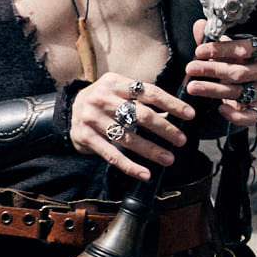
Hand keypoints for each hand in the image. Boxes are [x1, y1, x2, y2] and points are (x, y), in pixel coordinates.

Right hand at [72, 73, 193, 178]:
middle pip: (140, 115)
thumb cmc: (104, 101)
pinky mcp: (85, 137)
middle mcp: (102, 98)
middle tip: (181, 140)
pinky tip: (144, 173)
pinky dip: (130, 166)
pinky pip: (111, 155)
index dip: (172, 103)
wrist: (67, 110)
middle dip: (165, 129)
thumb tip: (174, 114)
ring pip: (127, 137)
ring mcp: (92, 117)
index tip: (190, 115)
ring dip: (151, 150)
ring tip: (168, 158)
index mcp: (116, 82)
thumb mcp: (120, 92)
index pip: (150, 92)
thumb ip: (143, 102)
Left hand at [181, 18, 256, 129]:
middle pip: (239, 72)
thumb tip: (200, 25)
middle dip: (212, 69)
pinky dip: (235, 115)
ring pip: (238, 92)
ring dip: (213, 89)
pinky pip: (249, 116)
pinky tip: (220, 108)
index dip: (221, 49)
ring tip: (192, 86)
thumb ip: (211, 37)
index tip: (199, 51)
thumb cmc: (233, 58)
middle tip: (191, 68)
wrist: (244, 77)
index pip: (244, 48)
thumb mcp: (223, 46)